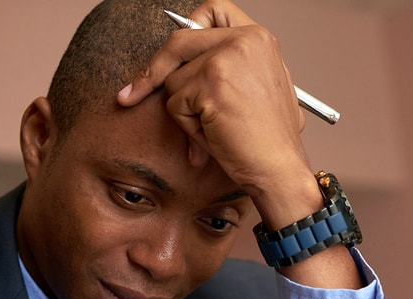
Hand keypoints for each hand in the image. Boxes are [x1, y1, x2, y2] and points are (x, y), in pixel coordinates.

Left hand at [117, 0, 312, 212]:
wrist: (280, 169)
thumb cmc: (271, 140)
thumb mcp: (262, 89)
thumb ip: (233, 67)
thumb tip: (187, 66)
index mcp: (259, 38)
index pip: (212, 11)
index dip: (187, 30)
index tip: (171, 52)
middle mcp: (245, 40)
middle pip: (178, 42)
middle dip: (153, 70)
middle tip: (132, 93)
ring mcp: (226, 60)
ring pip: (174, 80)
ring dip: (187, 112)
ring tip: (217, 131)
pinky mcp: (210, 84)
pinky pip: (175, 105)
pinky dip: (188, 128)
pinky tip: (215, 138)